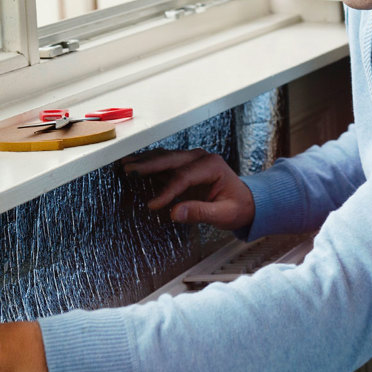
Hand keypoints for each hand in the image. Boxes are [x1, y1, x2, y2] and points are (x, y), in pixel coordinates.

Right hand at [122, 149, 255, 230]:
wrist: (246, 201)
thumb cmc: (237, 207)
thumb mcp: (224, 214)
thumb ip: (200, 213)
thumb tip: (174, 213)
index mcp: (212, 166)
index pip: (183, 177)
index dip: (167, 191)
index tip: (153, 205)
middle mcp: (200, 157)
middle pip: (169, 159)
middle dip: (147, 165)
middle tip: (127, 171)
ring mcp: (191, 159)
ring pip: (164, 157)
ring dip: (144, 161)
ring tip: (124, 165)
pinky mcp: (184, 165)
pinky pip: (164, 163)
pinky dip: (148, 165)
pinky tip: (134, 168)